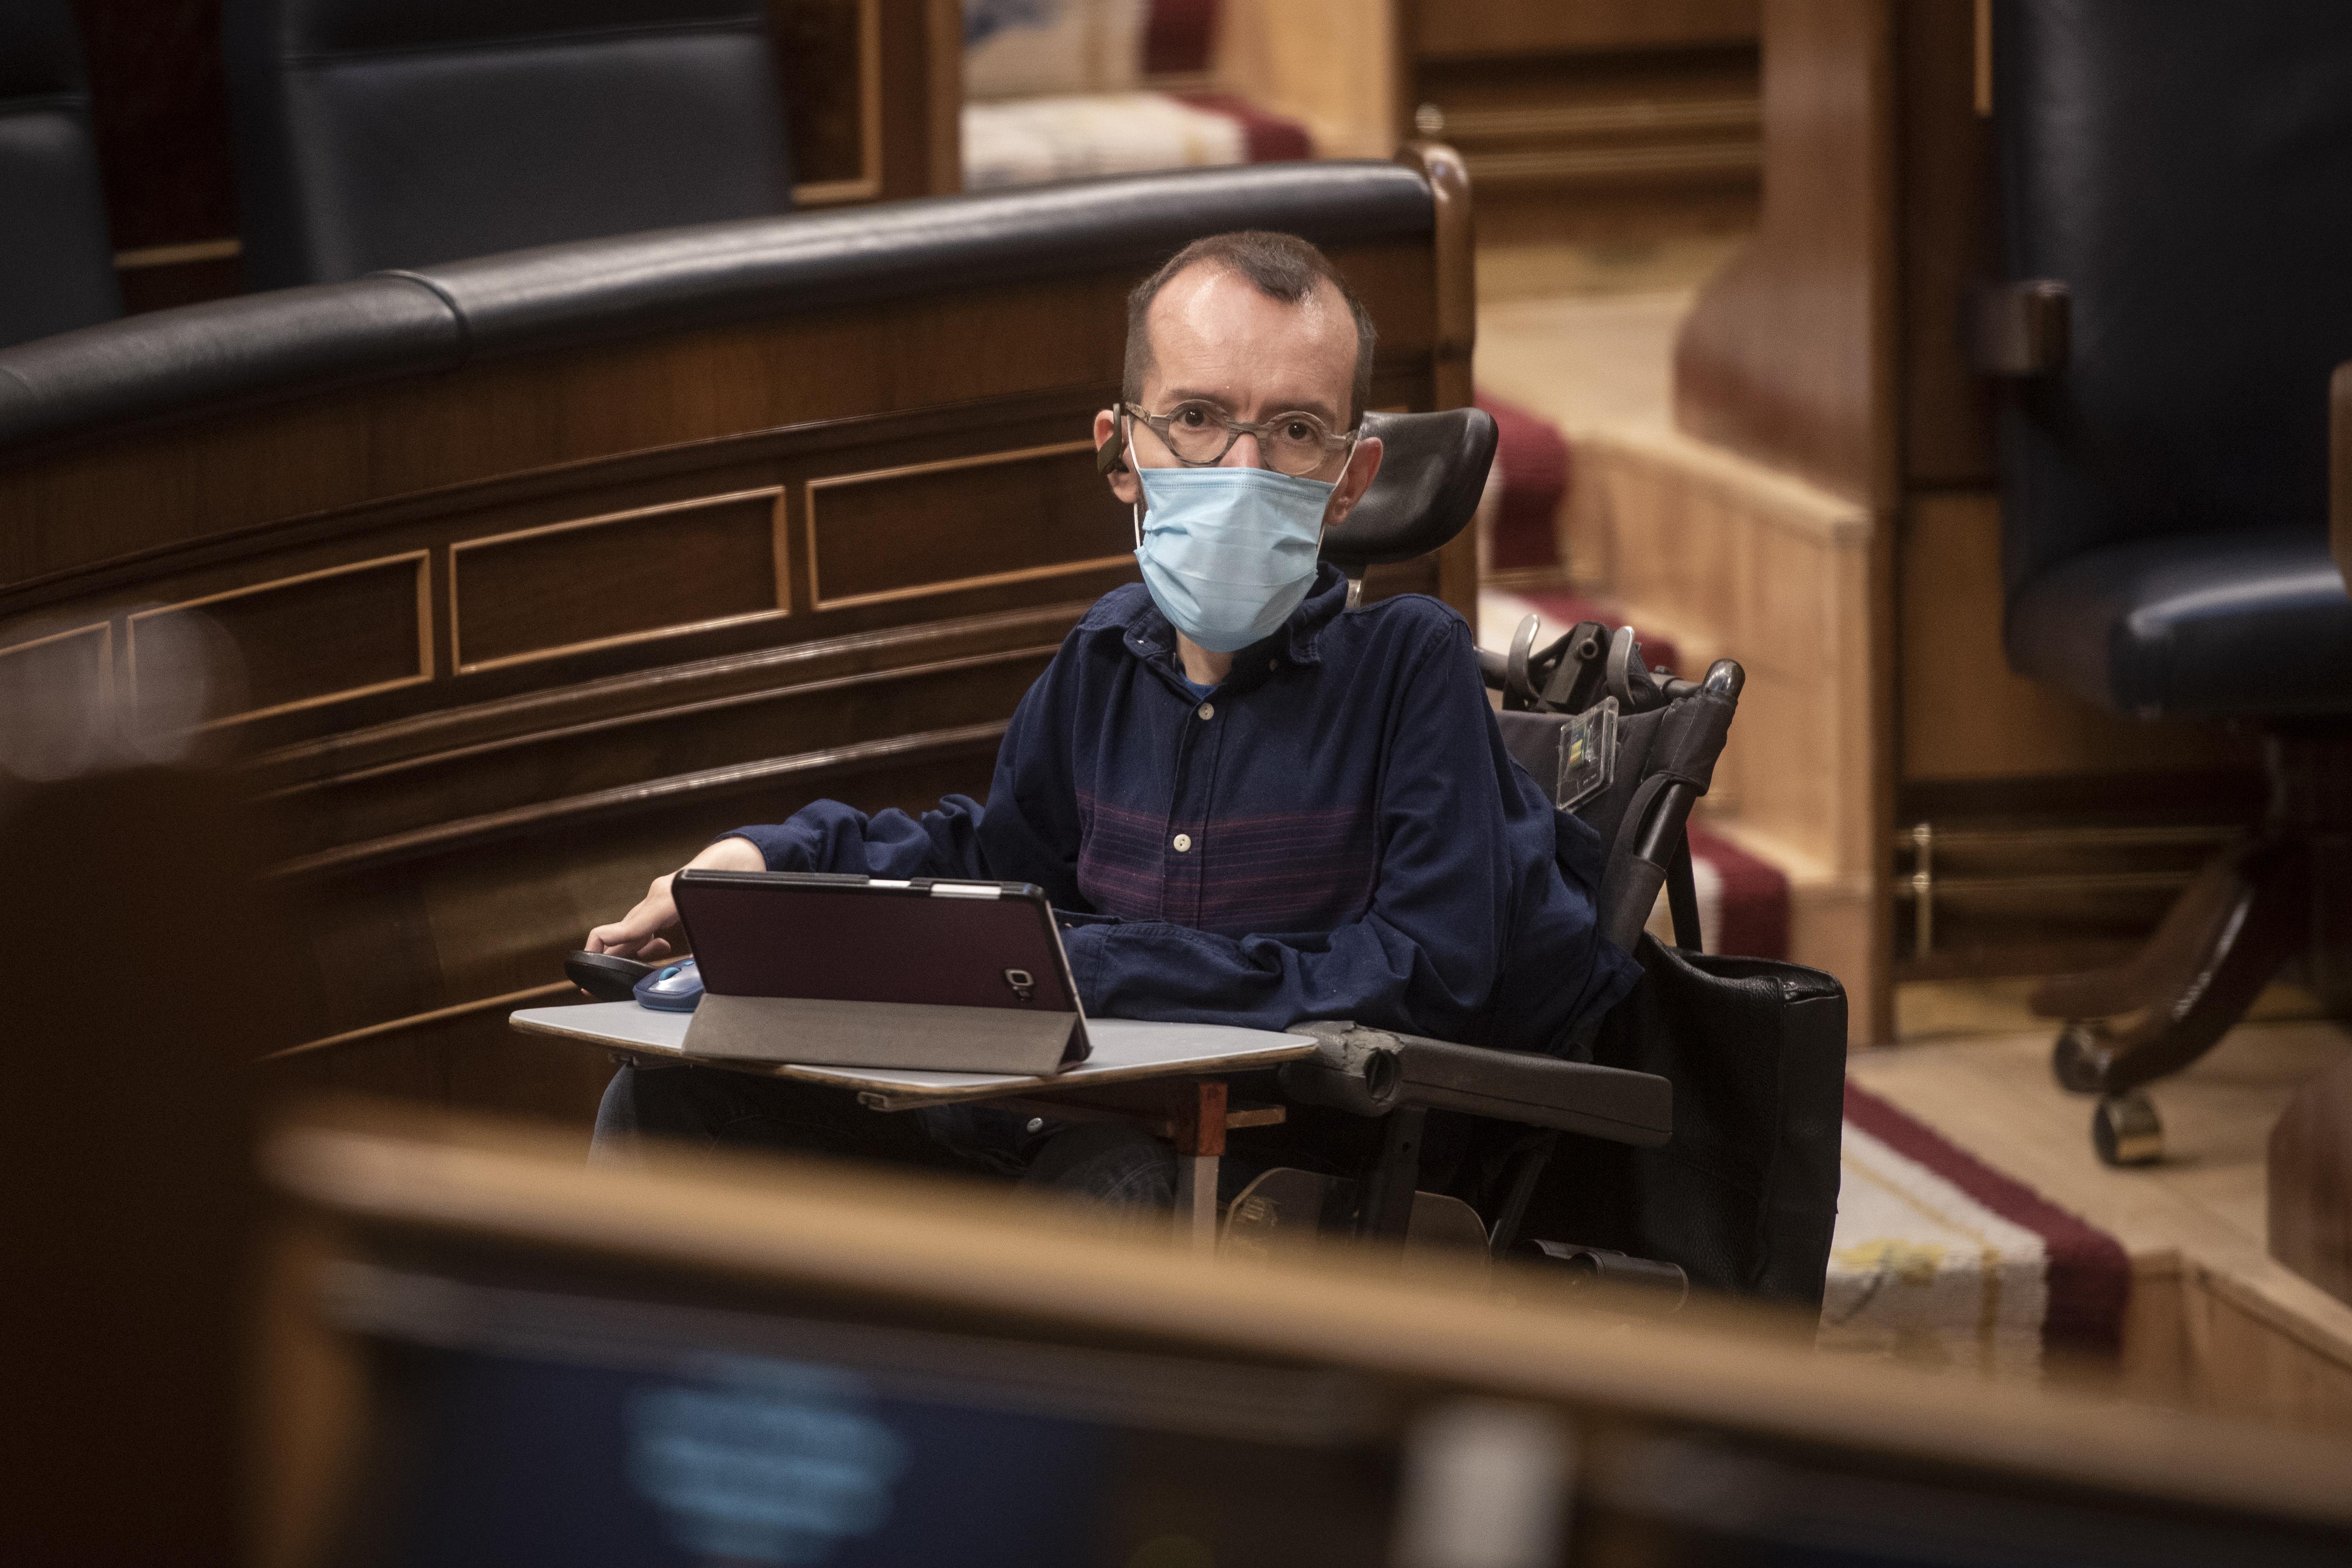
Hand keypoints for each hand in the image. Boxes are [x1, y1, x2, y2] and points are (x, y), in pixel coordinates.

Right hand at [586, 836, 765, 957]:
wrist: (738, 857)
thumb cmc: (731, 881)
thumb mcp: (724, 918)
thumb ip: (706, 945)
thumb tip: (695, 971)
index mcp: (667, 899)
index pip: (629, 927)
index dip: (606, 945)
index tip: (592, 962)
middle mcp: (657, 895)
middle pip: (625, 929)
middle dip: (611, 955)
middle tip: (599, 981)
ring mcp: (659, 895)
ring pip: (633, 926)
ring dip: (629, 948)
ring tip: (631, 968)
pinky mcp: (665, 898)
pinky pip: (646, 921)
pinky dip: (644, 937)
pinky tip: (658, 947)